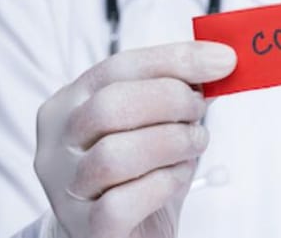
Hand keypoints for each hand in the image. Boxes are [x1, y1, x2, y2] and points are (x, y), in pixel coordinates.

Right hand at [34, 42, 235, 237]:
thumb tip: (220, 60)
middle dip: (170, 101)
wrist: (127, 231)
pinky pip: (122, 203)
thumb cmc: (142, 169)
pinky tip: (175, 177)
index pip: (118, 67)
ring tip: (194, 144)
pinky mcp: (88, 228)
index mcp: (69, 104)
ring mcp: (66, 188)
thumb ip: (180, 90)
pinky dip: (162, 184)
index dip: (176, 60)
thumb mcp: (156, 121)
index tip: (224, 61)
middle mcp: (56, 144)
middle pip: (111, 105)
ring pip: (115, 155)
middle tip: (199, 111)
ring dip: (172, 143)